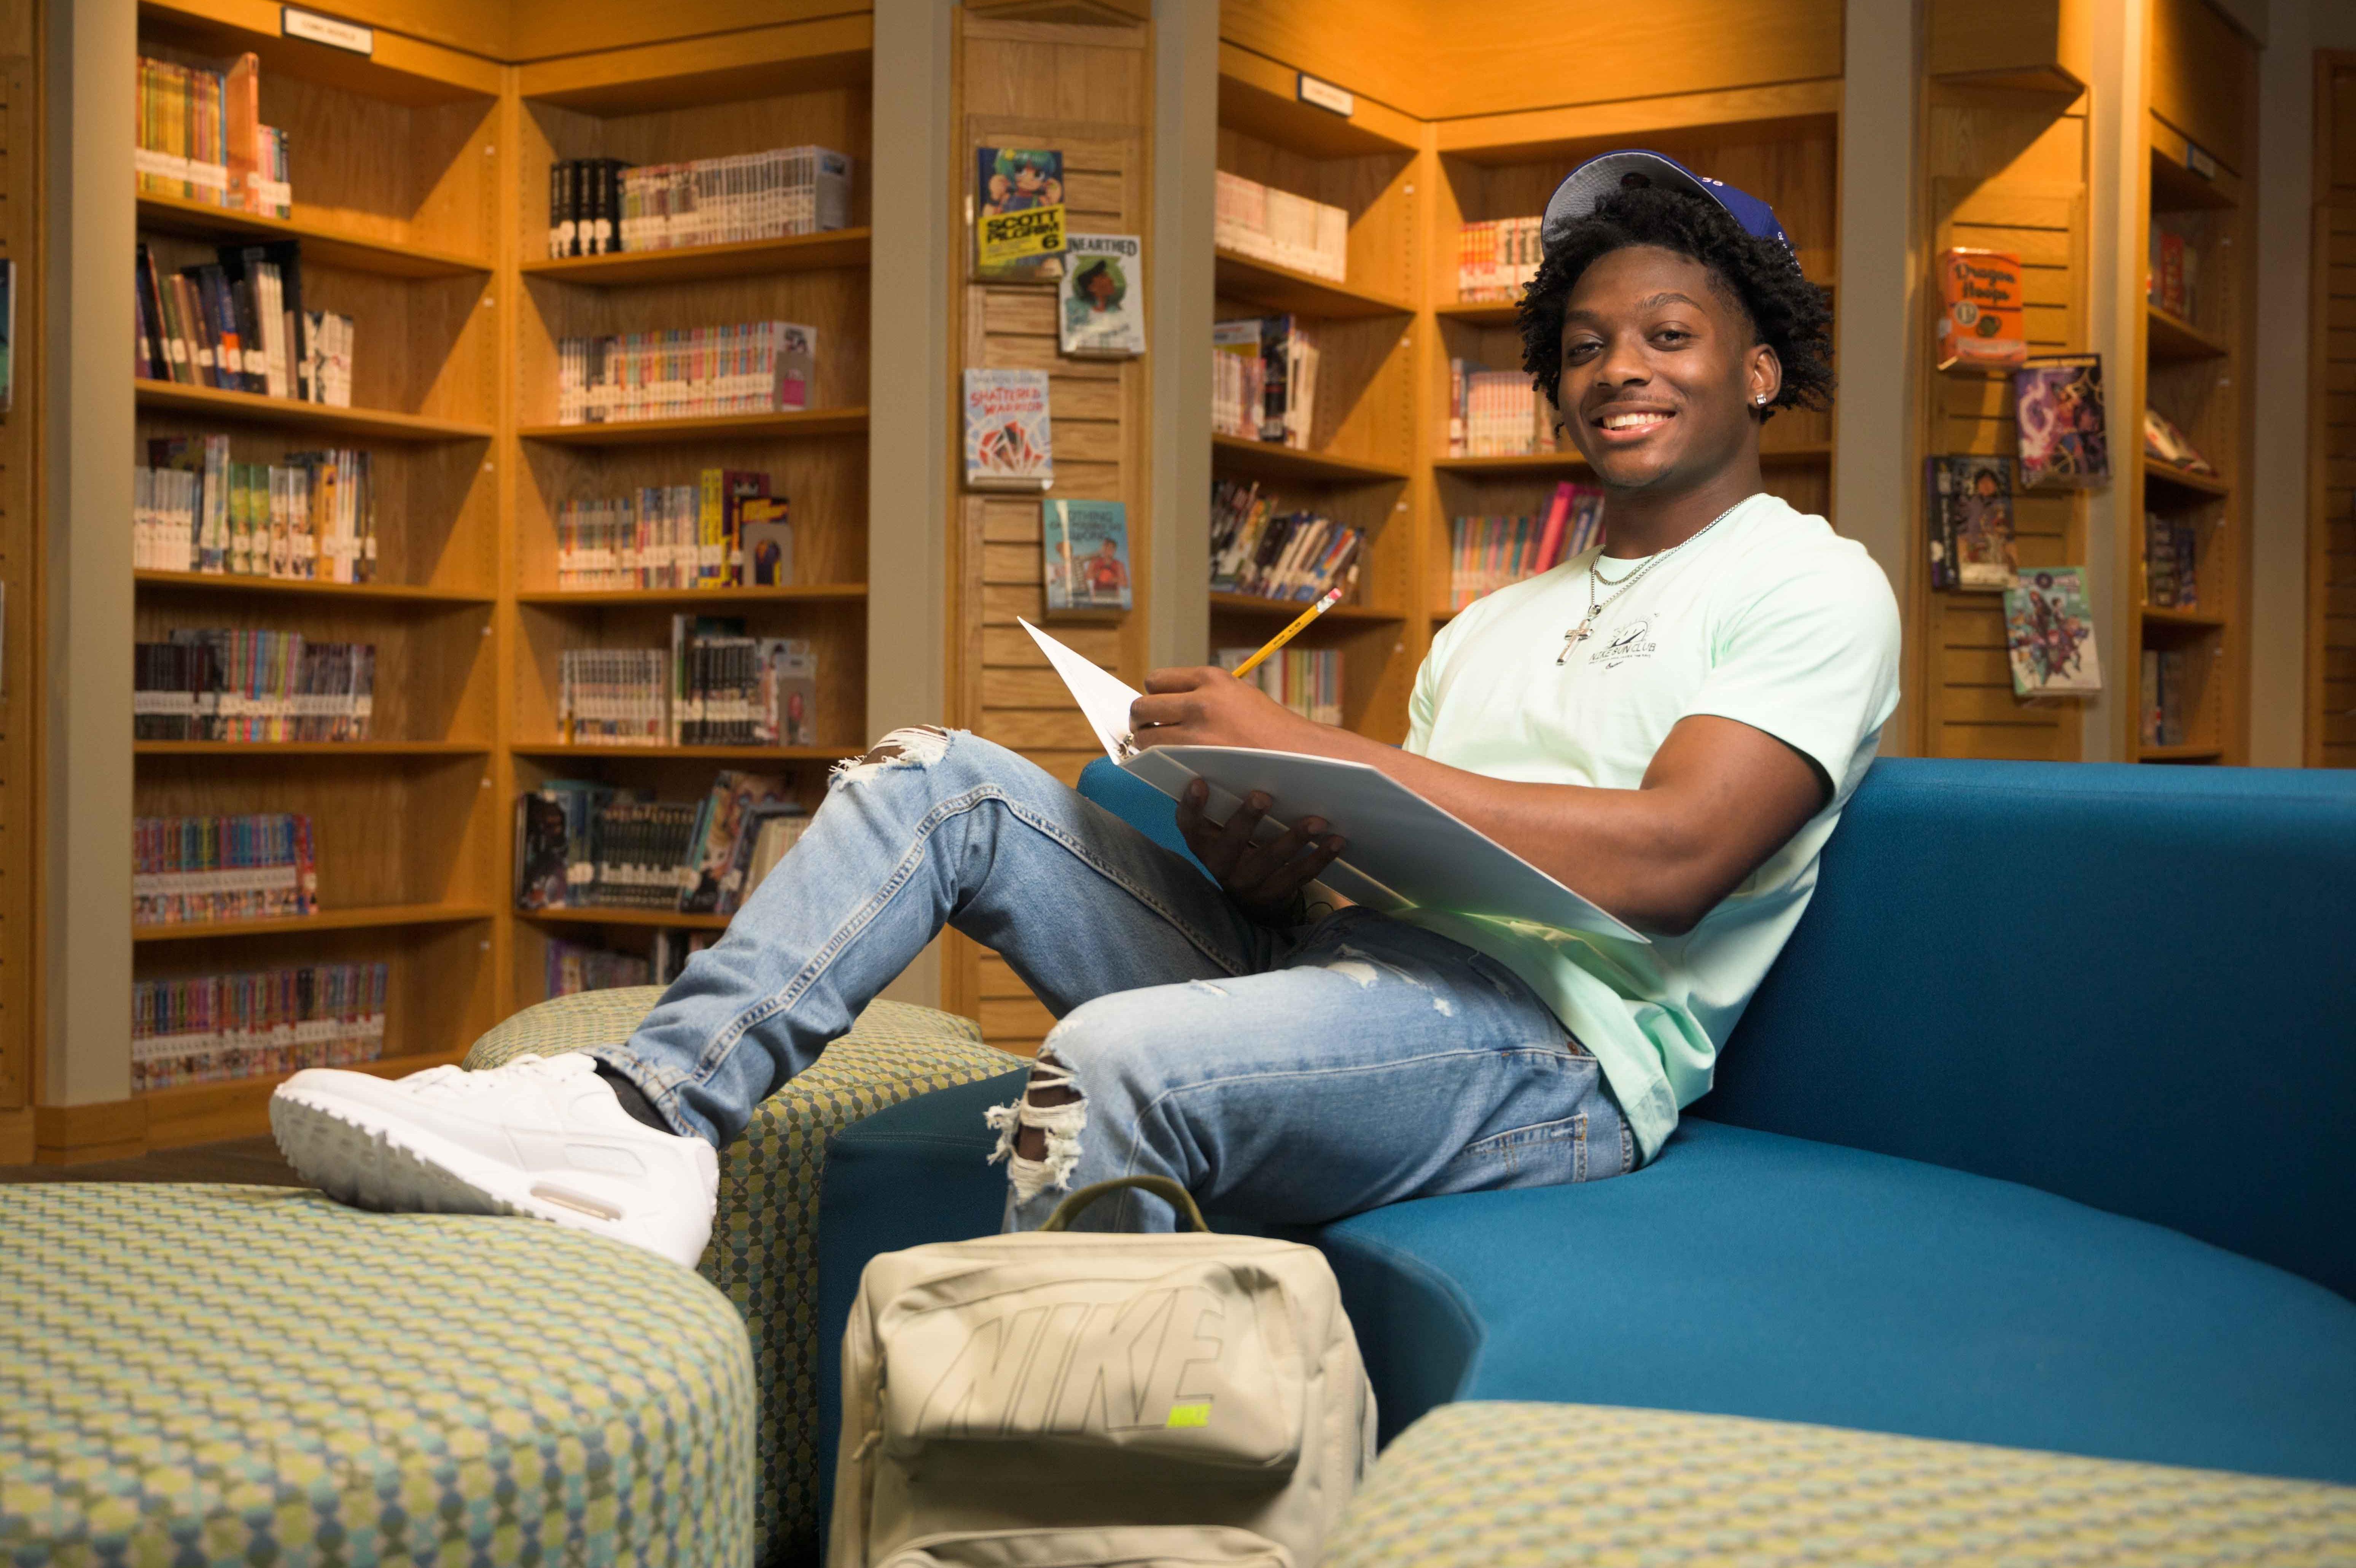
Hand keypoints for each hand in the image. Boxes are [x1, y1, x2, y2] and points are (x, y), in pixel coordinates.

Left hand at [1128, 666, 1316, 752]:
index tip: (1159, 709)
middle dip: (1142, 721)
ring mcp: (1197, 730)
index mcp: (1212, 678)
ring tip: (1159, 752)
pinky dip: (1157, 763)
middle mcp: (1200, 700)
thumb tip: (1168, 705)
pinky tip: (1168, 765)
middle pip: (1142, 706)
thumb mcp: (1238, 695)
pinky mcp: (1198, 757)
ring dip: (1147, 745)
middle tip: (1149, 732)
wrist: (1299, 754)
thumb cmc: (1270, 730)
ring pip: (1145, 736)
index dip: (1154, 696)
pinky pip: (1158, 758)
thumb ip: (1204, 695)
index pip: (1156, 680)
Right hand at [1175, 780, 1345, 924]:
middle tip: (1263, 796)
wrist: (1247, 898)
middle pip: (1230, 843)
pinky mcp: (1273, 894)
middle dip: (1246, 819)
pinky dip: (1319, 858)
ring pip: (1270, 860)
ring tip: (1318, 821)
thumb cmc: (1236, 847)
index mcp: (1203, 844)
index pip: (1189, 825)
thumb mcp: (1221, 831)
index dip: (1191, 806)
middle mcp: (1220, 865)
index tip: (1199, 782)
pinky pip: (1298, 876)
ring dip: (1295, 839)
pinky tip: (1336, 841)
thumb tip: (1246, 763)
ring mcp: (1247, 883)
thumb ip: (1225, 806)